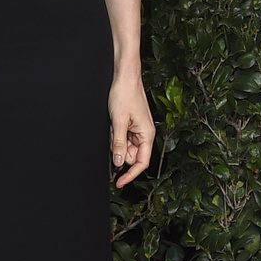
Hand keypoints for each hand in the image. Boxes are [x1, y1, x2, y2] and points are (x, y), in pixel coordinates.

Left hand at [109, 72, 155, 188]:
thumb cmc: (125, 95)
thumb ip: (118, 143)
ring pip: (124, 147)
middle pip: (130, 156)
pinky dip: (115, 134)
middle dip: (119, 150)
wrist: (125, 78)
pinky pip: (121, 137)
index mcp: (147, 135)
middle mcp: (144, 135)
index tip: (119, 183)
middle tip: (114, 133)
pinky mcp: (131, 126)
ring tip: (114, 123)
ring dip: (116, 140)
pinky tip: (114, 122)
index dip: (130, 175)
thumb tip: (117, 162)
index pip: (141, 163)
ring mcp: (137, 130)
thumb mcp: (118, 121)